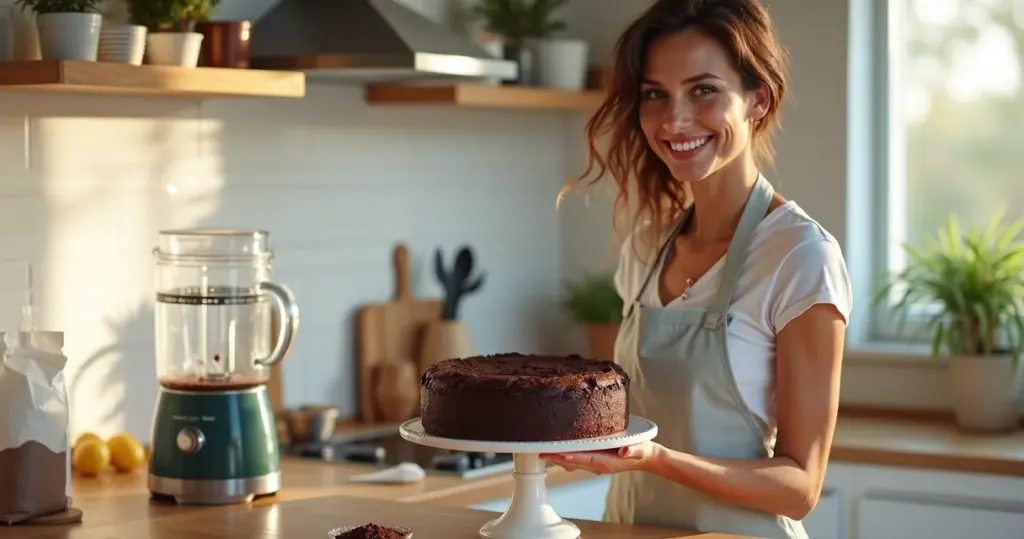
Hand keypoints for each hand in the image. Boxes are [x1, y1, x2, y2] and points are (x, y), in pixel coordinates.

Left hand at [540, 442, 658, 474]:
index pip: (586, 459)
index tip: (559, 455)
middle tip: (542, 454)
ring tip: (544, 453)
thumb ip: (633, 450)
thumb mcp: (640, 448)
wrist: (645, 457)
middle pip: (575, 462)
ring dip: (559, 459)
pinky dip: (566, 457)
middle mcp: (599, 465)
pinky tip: (557, 452)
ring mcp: (596, 464)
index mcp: (607, 462)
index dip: (572, 457)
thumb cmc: (642, 450)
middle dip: (558, 459)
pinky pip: (578, 460)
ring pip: (574, 462)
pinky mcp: (595, 460)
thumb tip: (624, 451)